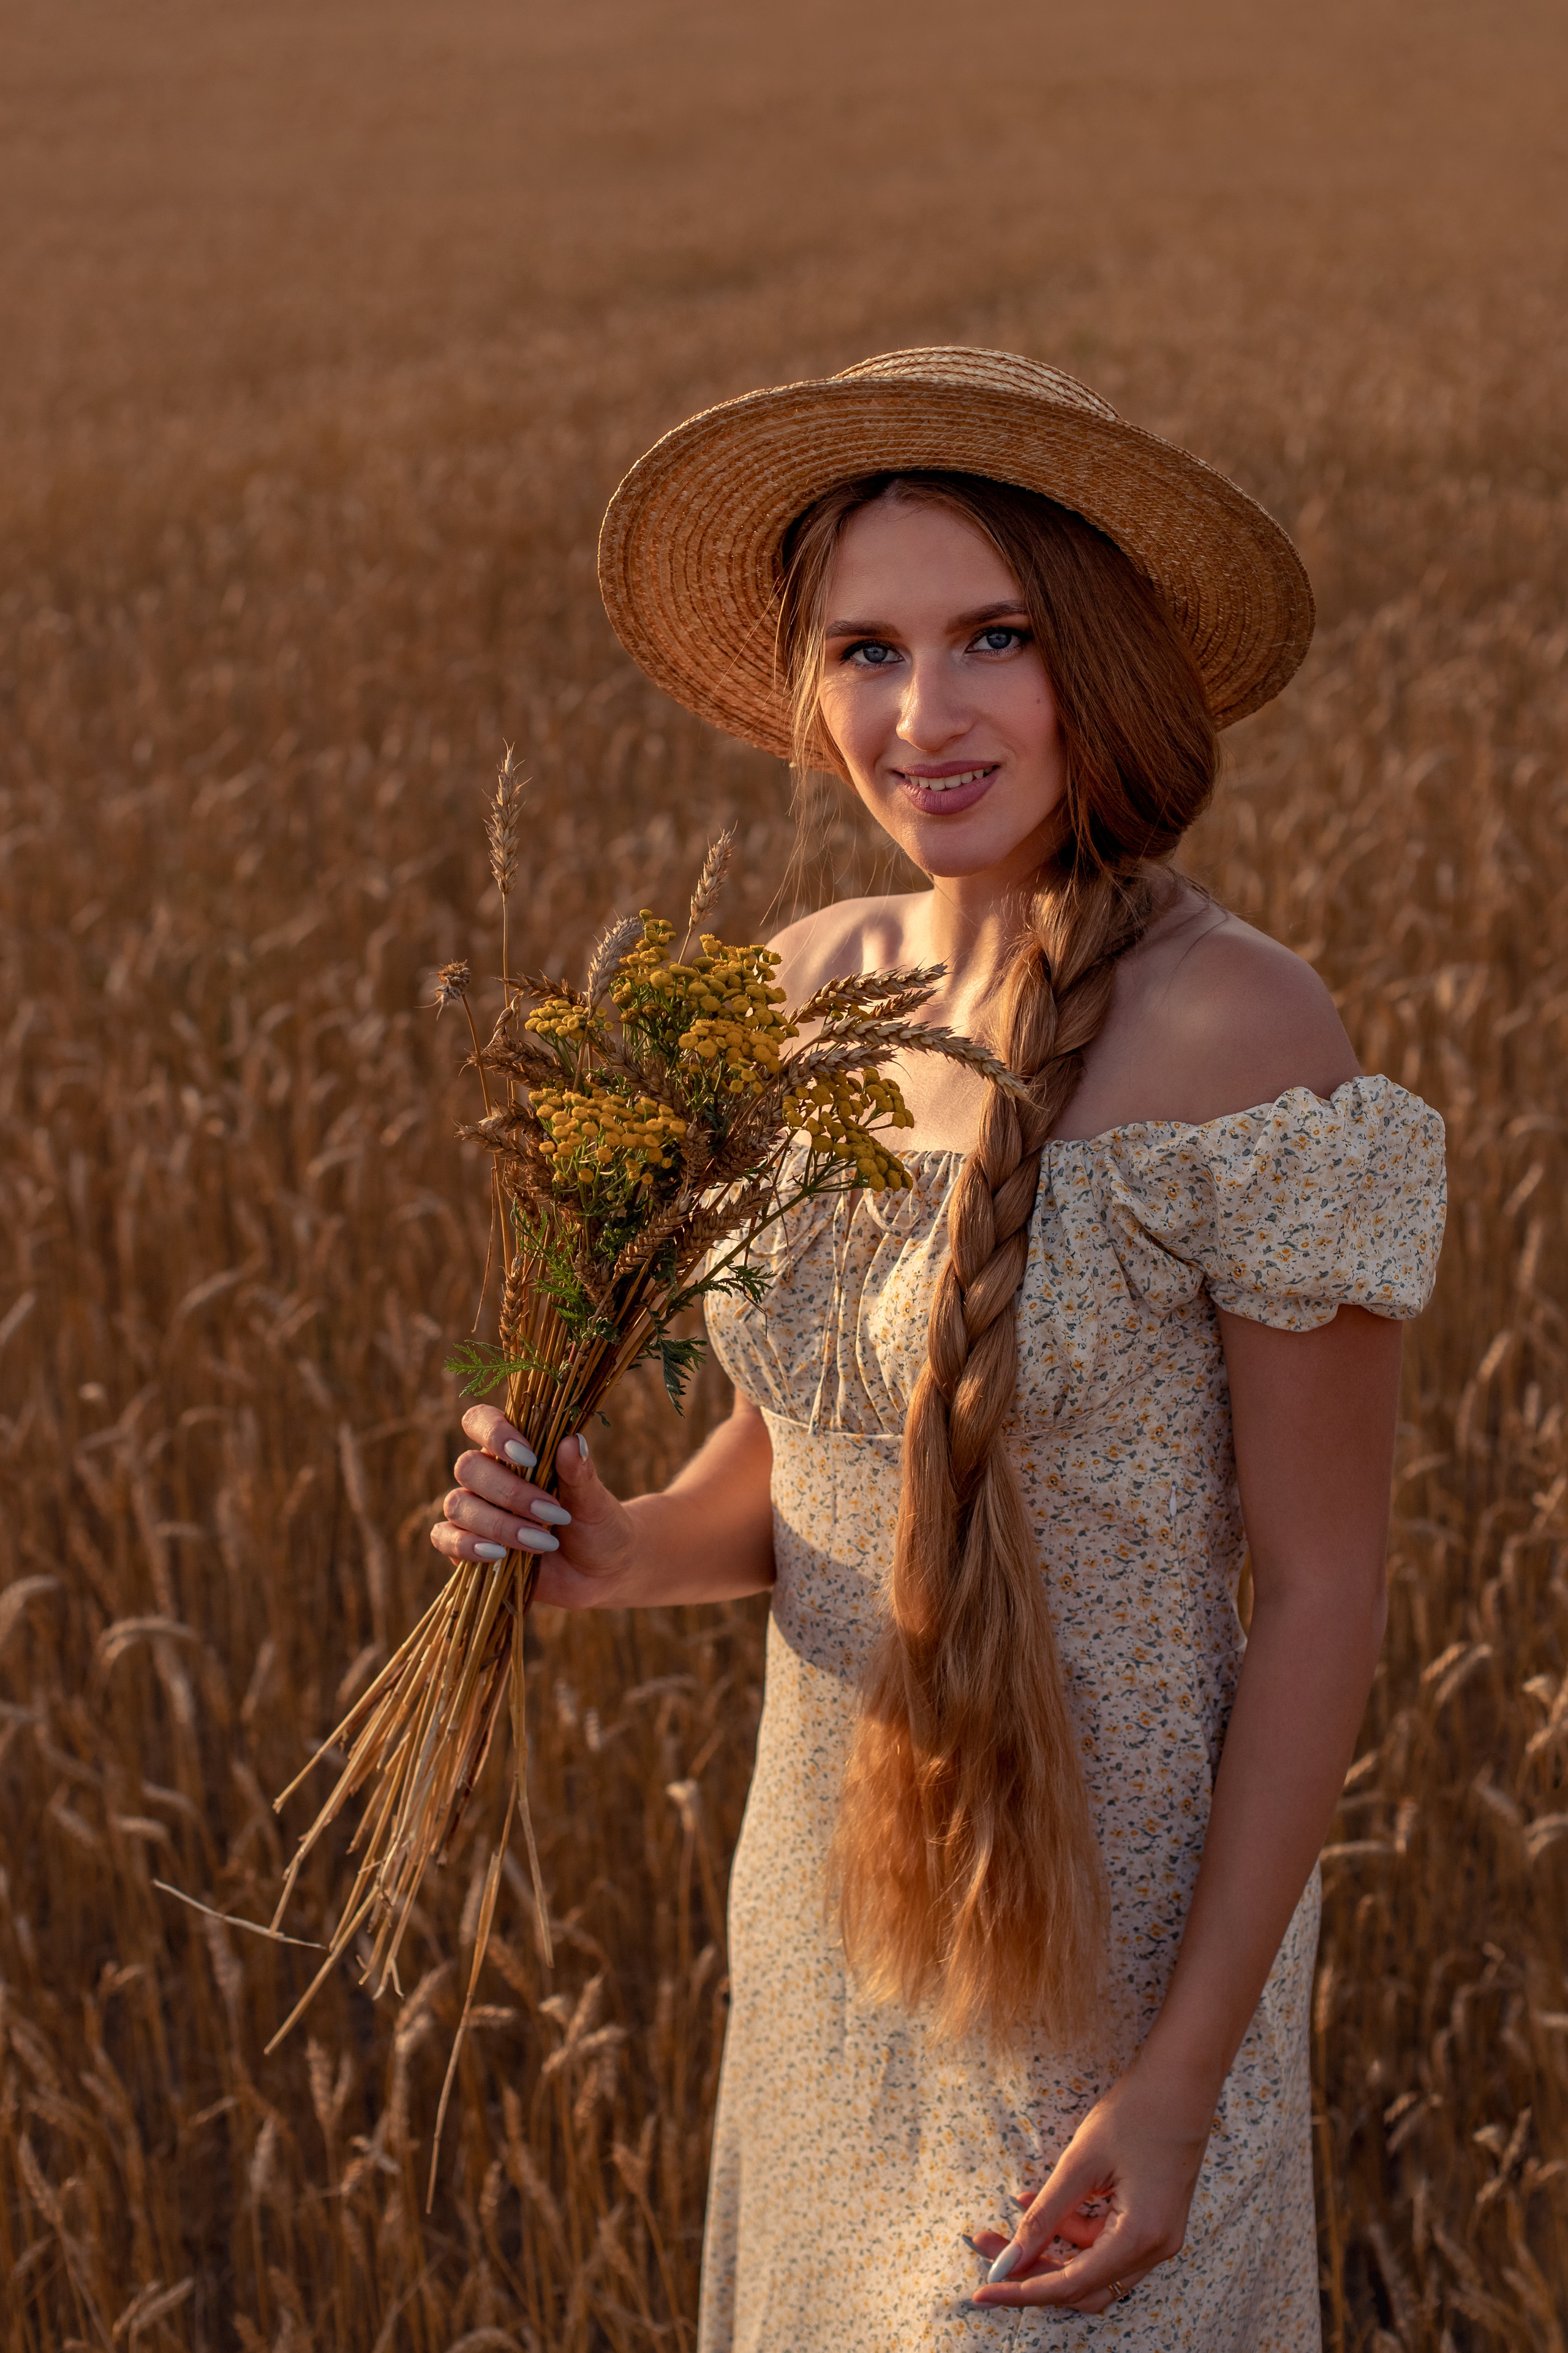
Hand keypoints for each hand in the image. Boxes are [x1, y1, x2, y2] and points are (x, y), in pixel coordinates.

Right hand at [431, 1404, 637, 1607]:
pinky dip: (467, 1546)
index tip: (529, 1457)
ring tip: (543, 1543)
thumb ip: (581, 1474)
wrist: (601, 1572)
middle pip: (468, 1467)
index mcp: (515, 1450)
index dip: (494, 1432)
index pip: (480, 1421)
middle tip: (553, 1514)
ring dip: (499, 1524)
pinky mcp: (466, 1546)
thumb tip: (573, 1441)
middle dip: (509, 1493)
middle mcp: (489, 1475)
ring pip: (458, 1505)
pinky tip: (499, 1555)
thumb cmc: (598, 1525)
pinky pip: (445, 1538)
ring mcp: (474, 1511)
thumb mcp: (595, 1501)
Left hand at [968, 2059, 1213, 2314]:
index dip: (1025, 2291)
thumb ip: (1045, 2213)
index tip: (984, 2292)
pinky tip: (1037, 2204)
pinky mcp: (1152, 2224)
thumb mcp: (1081, 2162)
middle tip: (988, 2251)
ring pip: (1092, 2270)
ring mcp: (1158, 2239)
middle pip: (1083, 2286)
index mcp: (1141, 2237)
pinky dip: (1070, 2233)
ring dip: (1048, 2254)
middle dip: (1032, 2274)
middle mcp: (1155, 2249)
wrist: (1181, 2081)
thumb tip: (1011, 2258)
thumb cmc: (1136, 2113)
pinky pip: (1105, 2245)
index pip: (1073, 2284)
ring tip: (1003, 2231)